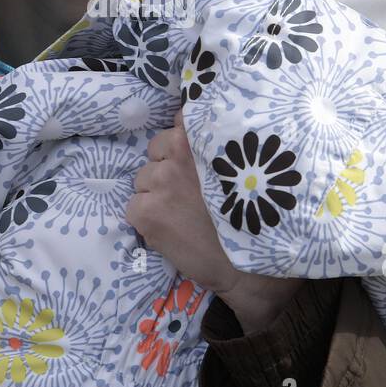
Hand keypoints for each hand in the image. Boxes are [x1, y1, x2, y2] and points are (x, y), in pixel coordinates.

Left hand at [127, 108, 303, 332]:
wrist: (251, 263)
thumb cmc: (251, 215)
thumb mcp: (239, 167)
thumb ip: (213, 146)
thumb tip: (188, 128)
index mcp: (201, 138)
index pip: (177, 122)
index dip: (182, 142)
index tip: (192, 157)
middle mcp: (178, 152)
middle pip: (155, 151)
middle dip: (166, 168)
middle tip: (189, 192)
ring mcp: (160, 181)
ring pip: (143, 181)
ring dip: (156, 194)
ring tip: (182, 214)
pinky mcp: (147, 211)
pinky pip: (134, 208)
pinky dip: (147, 220)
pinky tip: (171, 230)